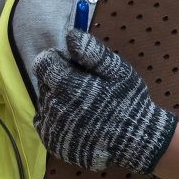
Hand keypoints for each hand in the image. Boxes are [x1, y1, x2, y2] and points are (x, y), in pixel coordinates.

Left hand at [31, 29, 178, 174]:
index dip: (56, 59)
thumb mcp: (117, 71)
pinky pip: (44, 123)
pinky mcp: (52, 143)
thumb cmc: (128, 102)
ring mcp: (52, 127)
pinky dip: (56, 120)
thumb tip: (71, 35)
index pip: (43, 63)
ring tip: (83, 107)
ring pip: (45, 103)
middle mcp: (54, 107)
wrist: (136, 141)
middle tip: (84, 88)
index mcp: (67, 86)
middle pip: (45, 83)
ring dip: (58, 100)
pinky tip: (76, 121)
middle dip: (59, 81)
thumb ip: (92, 52)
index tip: (71, 64)